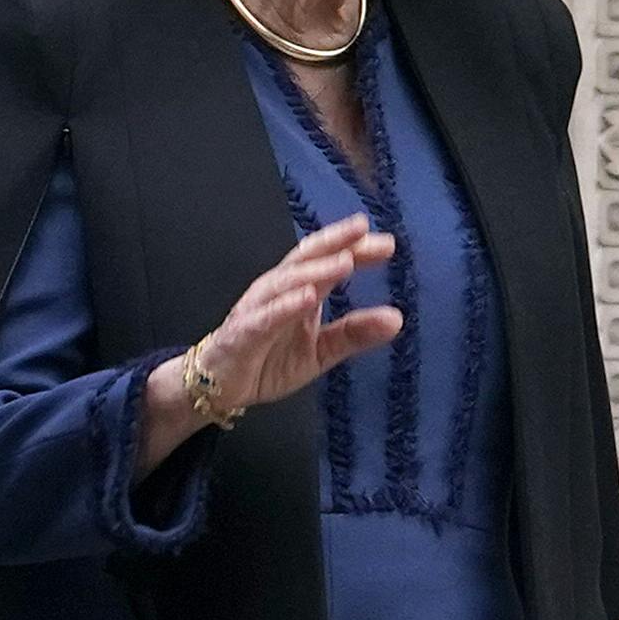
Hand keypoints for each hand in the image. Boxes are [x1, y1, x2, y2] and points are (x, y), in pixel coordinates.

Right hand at [136, 215, 398, 476]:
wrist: (220, 387)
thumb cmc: (268, 360)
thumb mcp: (321, 350)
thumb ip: (354, 334)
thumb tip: (397, 318)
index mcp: (297, 292)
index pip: (325, 261)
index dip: (352, 249)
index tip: (386, 243)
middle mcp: (276, 292)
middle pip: (305, 260)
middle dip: (334, 244)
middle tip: (365, 233)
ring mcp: (257, 310)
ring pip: (286, 283)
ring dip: (315, 271)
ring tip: (345, 262)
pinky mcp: (242, 333)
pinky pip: (265, 317)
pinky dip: (285, 306)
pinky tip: (308, 298)